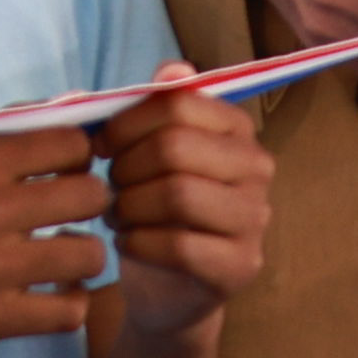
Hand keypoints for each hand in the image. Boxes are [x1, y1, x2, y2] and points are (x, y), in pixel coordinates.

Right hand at [0, 130, 115, 351]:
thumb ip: (5, 131)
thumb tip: (79, 109)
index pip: (74, 143)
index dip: (76, 153)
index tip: (62, 166)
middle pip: (92, 195)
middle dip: (85, 198)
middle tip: (64, 208)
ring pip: (90, 256)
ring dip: (80, 251)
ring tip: (57, 250)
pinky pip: (69, 314)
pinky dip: (67, 302)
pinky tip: (47, 290)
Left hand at [96, 72, 269, 334]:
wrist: (168, 290)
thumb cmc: (153, 211)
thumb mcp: (146, 155)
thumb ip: (152, 108)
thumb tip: (170, 67)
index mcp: (236, 129)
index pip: (179, 103)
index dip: (127, 120)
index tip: (101, 143)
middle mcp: (256, 168)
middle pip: (174, 147)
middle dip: (126, 166)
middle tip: (109, 186)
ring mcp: (255, 219)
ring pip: (176, 194)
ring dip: (129, 206)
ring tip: (117, 215)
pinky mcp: (240, 266)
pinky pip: (178, 246)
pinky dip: (137, 242)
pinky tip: (127, 243)